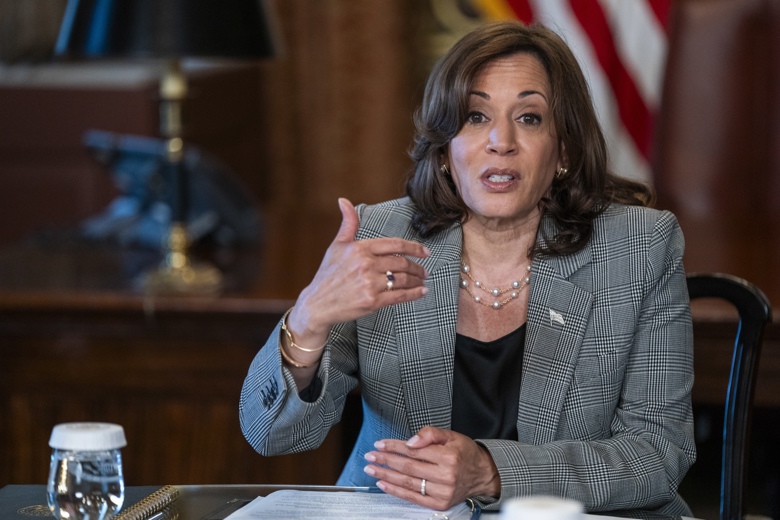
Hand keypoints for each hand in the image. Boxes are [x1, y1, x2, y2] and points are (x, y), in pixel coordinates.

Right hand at [290, 198, 429, 336]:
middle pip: (402, 263)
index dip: (414, 248)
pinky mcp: (372, 301)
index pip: (395, 245)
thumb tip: (344, 201)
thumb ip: (348, 224)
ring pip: (403, 279)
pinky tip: (422, 292)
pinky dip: (414, 294)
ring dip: (418, 280)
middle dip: (418, 267)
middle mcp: (366, 264)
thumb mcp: (337, 246)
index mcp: (360, 248)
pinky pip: (400, 296)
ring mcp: (370, 283)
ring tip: (422, 281)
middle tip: (424, 270)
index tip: (426, 252)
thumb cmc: (328, 274)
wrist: (318, 304)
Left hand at [363, 426, 500, 509]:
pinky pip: (413, 497)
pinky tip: (384, 484)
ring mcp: (442, 492)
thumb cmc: (465, 453)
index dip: (394, 447)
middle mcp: (445, 476)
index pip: (414, 451)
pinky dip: (396, 491)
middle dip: (386, 461)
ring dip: (386, 475)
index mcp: (448, 456)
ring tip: (372, 469)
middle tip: (371, 456)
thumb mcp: (451, 435)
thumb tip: (410, 441)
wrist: (482, 474)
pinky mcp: (439, 503)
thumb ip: (430, 434)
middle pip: (408, 467)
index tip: (380, 445)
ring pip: (408, 483)